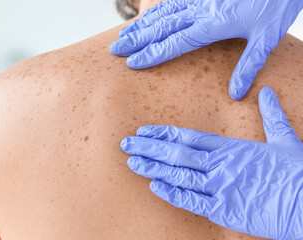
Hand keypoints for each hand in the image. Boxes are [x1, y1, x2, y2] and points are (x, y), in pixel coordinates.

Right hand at [110, 0, 302, 99]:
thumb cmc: (277, 3)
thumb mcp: (266, 37)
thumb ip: (248, 66)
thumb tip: (235, 94)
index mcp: (214, 23)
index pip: (175, 43)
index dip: (152, 54)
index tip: (132, 63)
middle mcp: (202, 9)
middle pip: (161, 27)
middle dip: (136, 40)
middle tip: (115, 49)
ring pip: (163, 13)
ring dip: (142, 25)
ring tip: (123, 35)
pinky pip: (173, 1)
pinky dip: (156, 10)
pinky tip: (146, 17)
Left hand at [120, 87, 302, 238]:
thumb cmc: (298, 172)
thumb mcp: (284, 140)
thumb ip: (271, 116)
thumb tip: (268, 92)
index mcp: (232, 147)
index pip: (189, 136)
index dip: (164, 133)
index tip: (144, 131)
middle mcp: (220, 164)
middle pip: (177, 152)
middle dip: (149, 147)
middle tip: (126, 144)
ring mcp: (220, 187)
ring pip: (179, 175)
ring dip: (153, 168)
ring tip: (132, 162)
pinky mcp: (224, 210)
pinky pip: (192, 201)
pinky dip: (172, 193)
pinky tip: (154, 187)